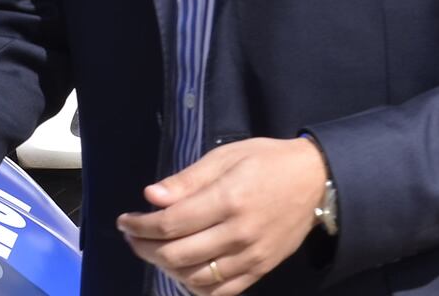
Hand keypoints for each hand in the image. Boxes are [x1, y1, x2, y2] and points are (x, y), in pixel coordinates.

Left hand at [117, 137, 327, 294]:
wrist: (314, 180)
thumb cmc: (266, 161)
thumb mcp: (225, 157)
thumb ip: (187, 180)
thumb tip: (151, 196)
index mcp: (228, 200)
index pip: (171, 223)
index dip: (140, 225)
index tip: (124, 220)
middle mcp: (238, 234)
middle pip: (177, 254)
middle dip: (144, 247)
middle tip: (133, 236)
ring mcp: (250, 256)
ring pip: (195, 277)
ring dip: (165, 268)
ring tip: (153, 251)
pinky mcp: (260, 270)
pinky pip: (221, 291)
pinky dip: (195, 286)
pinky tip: (182, 271)